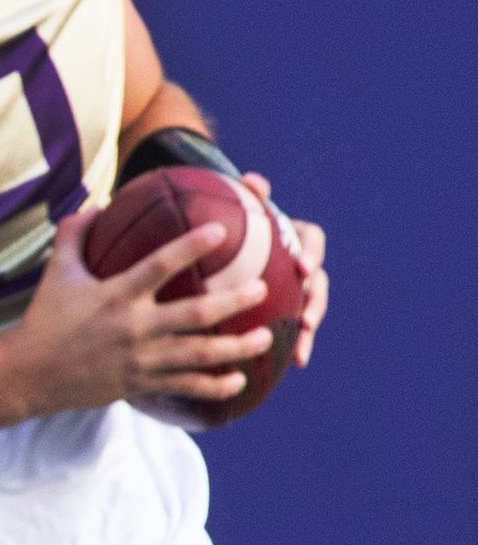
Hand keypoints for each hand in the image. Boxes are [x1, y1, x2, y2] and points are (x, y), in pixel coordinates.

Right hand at [0, 207, 274, 417]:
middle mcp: (134, 327)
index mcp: (115, 294)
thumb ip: (75, 234)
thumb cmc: (46, 316)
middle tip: (262, 290)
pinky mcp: (142, 384)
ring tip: (266, 338)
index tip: (221, 230)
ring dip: (237, 348)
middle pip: (195, 313)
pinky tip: (239, 382)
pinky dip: (216, 386)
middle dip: (234, 302)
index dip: (191, 246)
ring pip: (200, 354)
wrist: (31, 373)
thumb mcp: (57, 270)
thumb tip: (98, 205)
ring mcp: (141, 359)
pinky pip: (187, 387)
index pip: (159, 265)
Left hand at [243, 173, 327, 366]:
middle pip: (318, 281)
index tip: (302, 267)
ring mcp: (294, 287)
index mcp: (294, 234)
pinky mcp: (285, 308)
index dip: (312, 252)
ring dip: (308, 329)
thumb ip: (249, 195)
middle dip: (316, 300)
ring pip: (309, 308)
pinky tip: (289, 363)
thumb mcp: (238, 205)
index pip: (312, 238)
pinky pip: (293, 327)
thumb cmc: (233, 217)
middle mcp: (299, 262)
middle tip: (306, 318)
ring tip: (301, 348)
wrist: (226, 241)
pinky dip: (294, 343)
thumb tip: (252, 181)